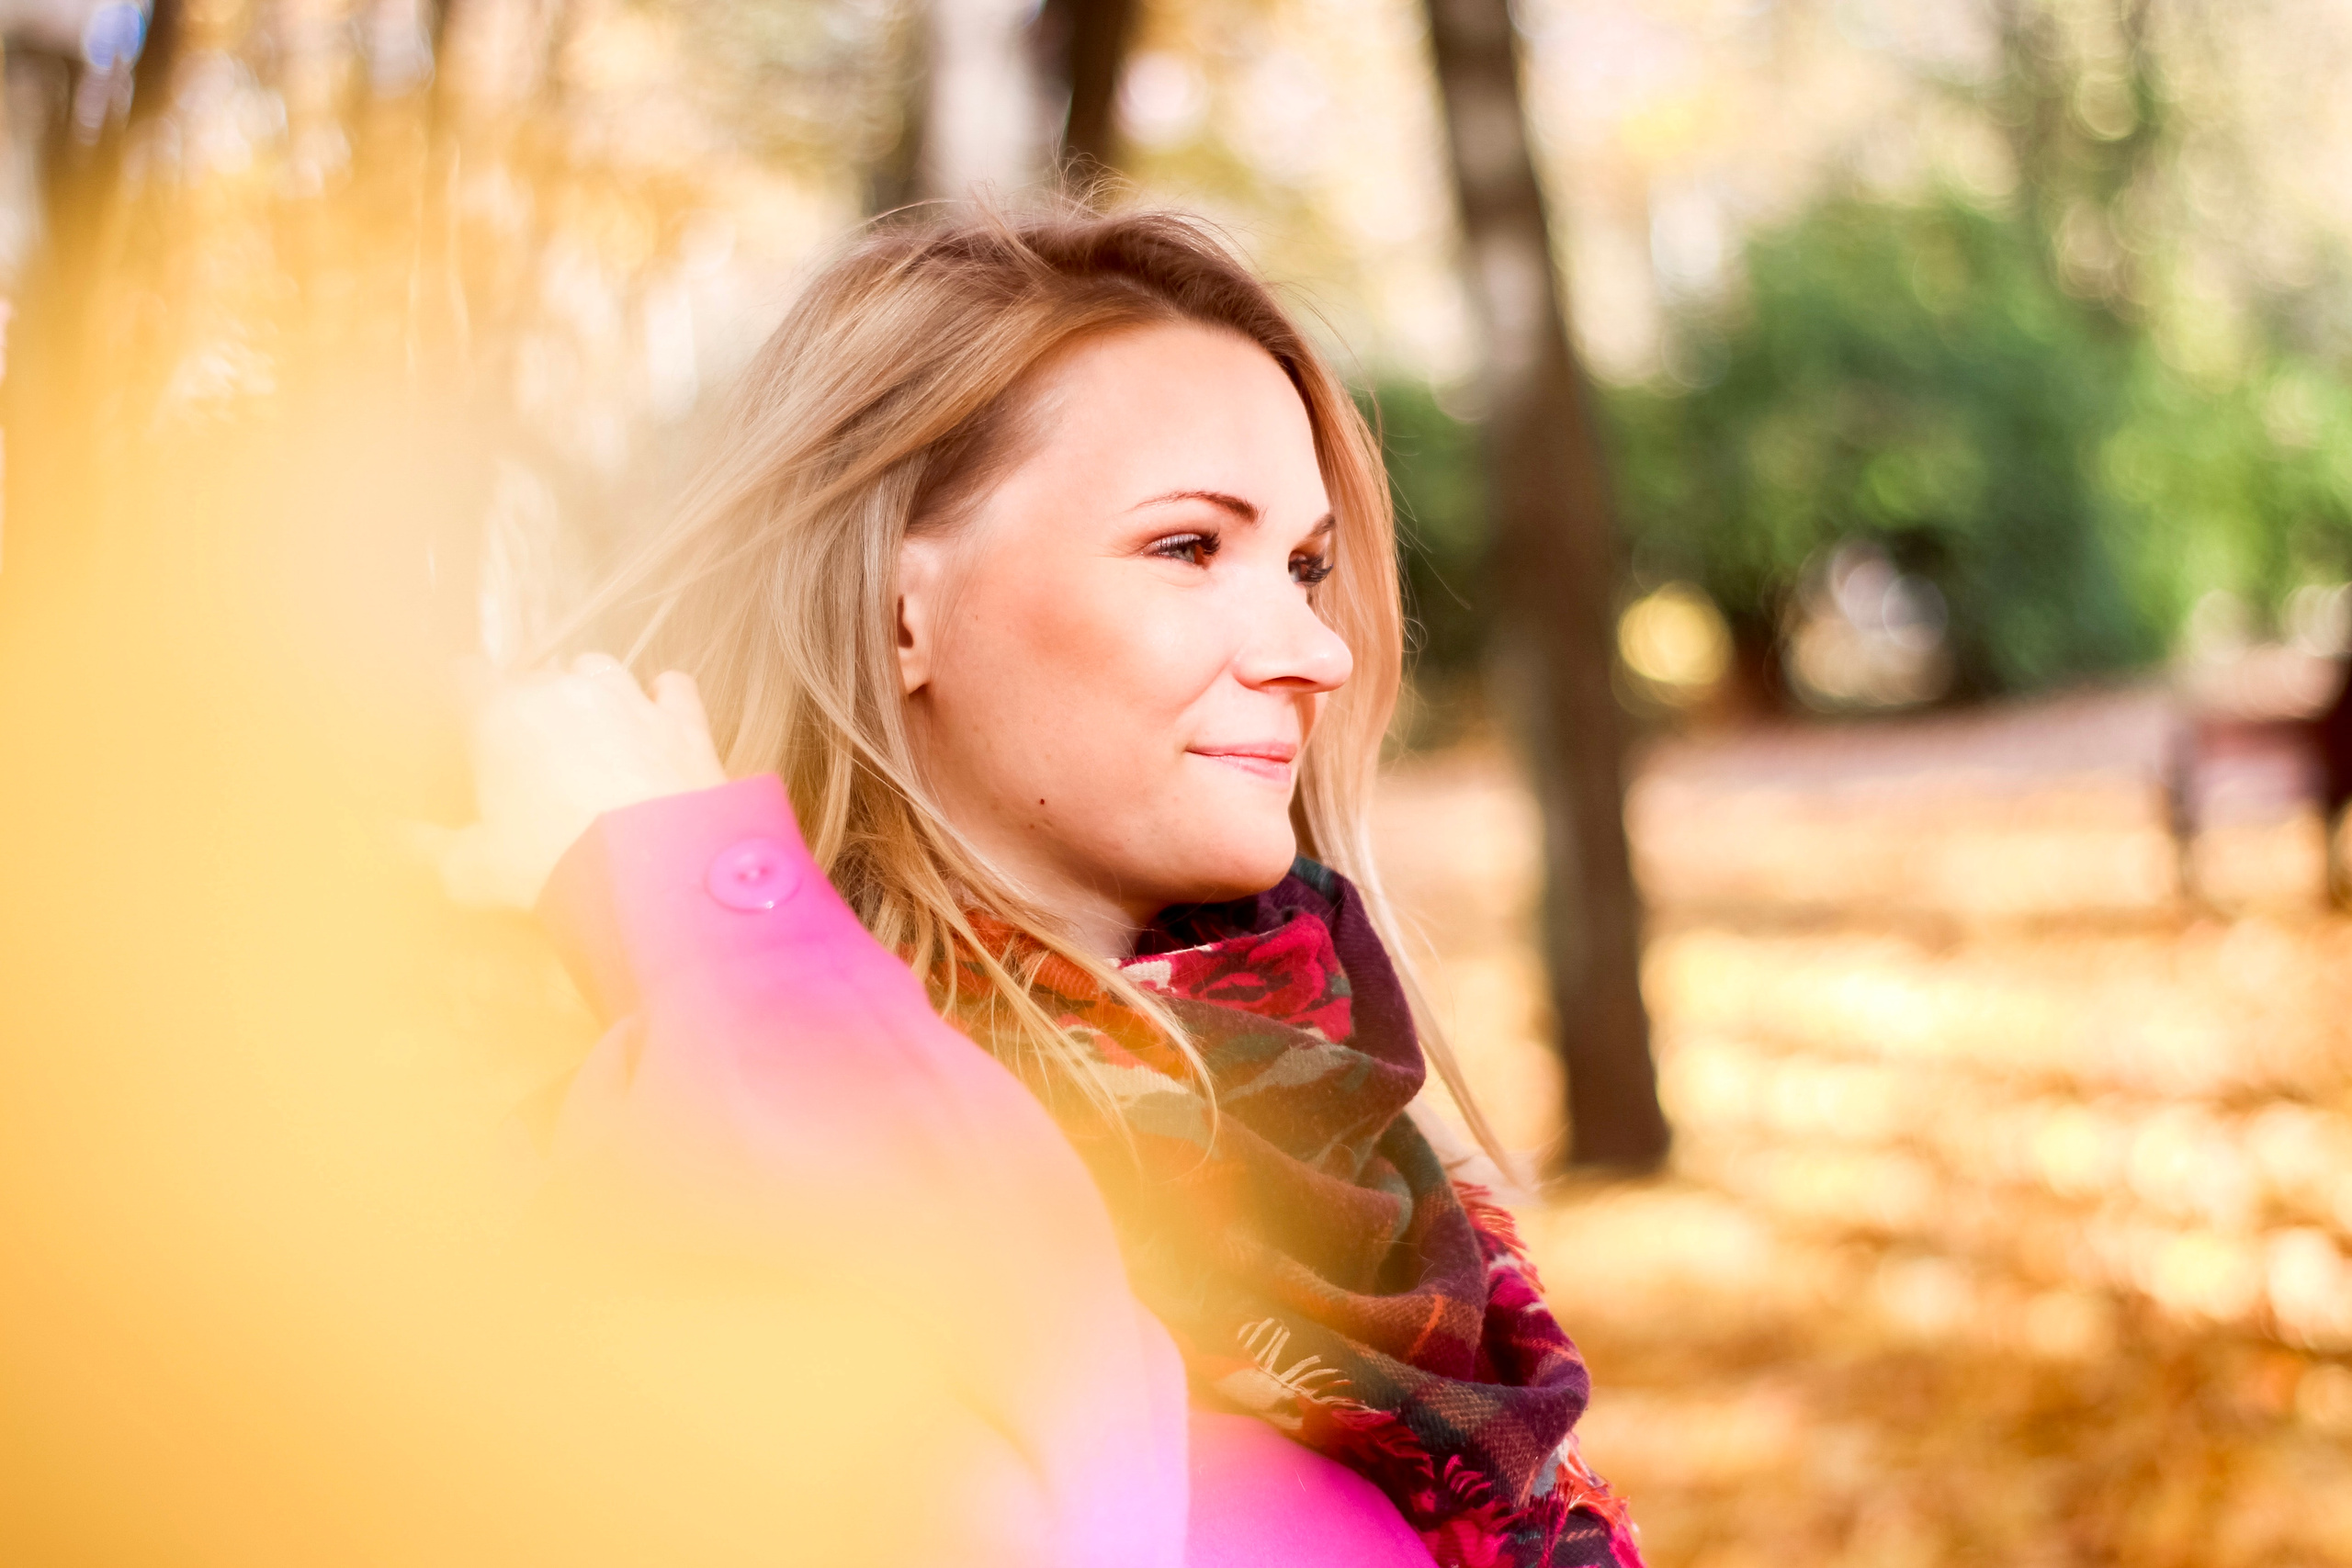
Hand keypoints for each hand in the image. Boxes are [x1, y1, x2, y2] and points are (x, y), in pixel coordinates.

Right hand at [418, 655, 728, 909]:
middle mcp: (564, 690)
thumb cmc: (553, 866)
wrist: (654, 874)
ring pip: (599, 668)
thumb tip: (393, 839)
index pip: (466, 675)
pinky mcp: (682, 720)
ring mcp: (628, 699)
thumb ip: (427, 848)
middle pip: (535, 675)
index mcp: (500, 714)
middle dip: (528, 702)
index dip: (464, 694)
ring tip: (589, 728)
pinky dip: (663, 697)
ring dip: (590, 690)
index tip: (464, 718)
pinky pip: (672, 687)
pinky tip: (659, 715)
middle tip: (530, 748)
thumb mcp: (473, 869)